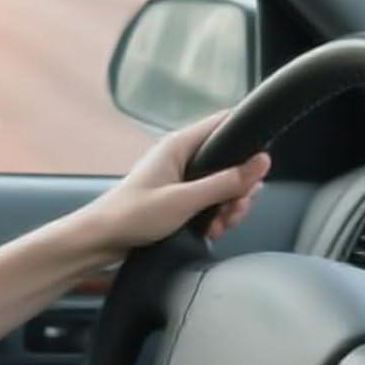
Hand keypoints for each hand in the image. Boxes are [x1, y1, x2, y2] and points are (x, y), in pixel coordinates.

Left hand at [84, 107, 270, 263]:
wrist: (102, 239)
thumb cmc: (133, 215)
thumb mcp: (184, 200)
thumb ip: (224, 182)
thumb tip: (262, 162)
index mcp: (180, 145)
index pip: (224, 124)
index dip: (247, 141)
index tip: (257, 170)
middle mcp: (182, 156)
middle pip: (231, 162)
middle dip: (239, 189)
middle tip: (232, 210)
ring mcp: (181, 177)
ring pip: (223, 185)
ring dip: (228, 208)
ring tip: (219, 226)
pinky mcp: (180, 197)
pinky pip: (210, 201)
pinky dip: (216, 216)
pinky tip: (210, 231)